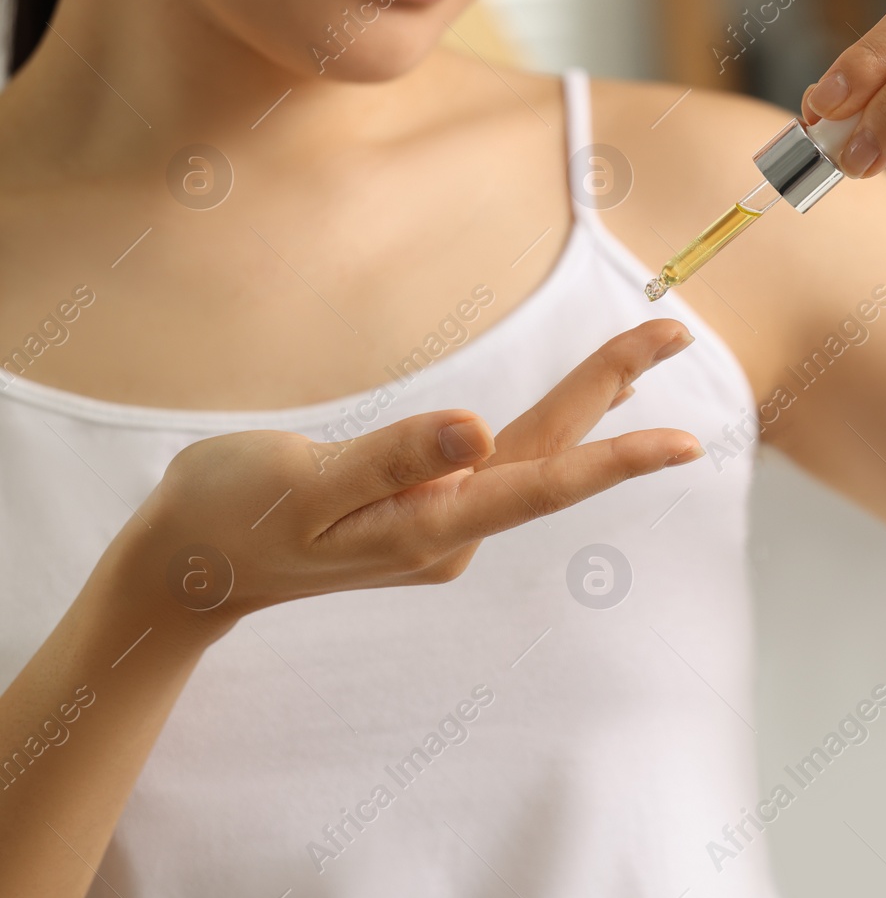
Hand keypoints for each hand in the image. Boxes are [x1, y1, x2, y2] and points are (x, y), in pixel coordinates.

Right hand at [112, 320, 702, 631]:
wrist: (189, 568)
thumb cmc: (232, 516)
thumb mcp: (304, 483)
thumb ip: (394, 457)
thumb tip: (477, 430)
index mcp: (427, 529)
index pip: (539, 484)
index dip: (614, 458)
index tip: (684, 440)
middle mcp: (451, 533)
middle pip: (548, 456)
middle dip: (612, 389)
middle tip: (674, 330)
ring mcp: (441, 526)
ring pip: (531, 455)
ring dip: (588, 403)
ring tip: (646, 348)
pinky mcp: (425, 512)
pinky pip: (503, 462)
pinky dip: (548, 424)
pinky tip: (580, 408)